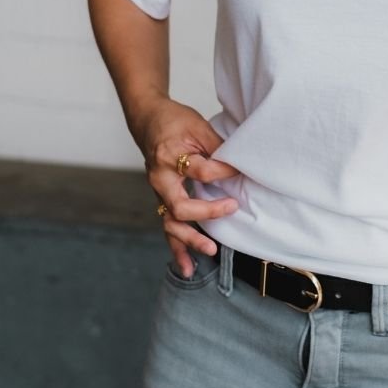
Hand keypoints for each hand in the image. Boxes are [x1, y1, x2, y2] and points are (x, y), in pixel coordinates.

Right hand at [137, 97, 239, 279]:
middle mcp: (160, 178)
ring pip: (171, 223)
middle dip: (207, 213)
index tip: (239, 171)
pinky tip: (187, 266)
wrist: (148, 120)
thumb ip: (216, 146)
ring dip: (190, 241)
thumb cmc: (174, 121)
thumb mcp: (198, 126)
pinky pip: (168, 226)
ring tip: (211, 251)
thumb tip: (238, 166)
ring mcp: (159, 192)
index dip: (223, 171)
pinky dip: (177, 248)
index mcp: (169, 156)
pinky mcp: (162, 199)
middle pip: (180, 206)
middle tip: (231, 208)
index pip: (201, 170)